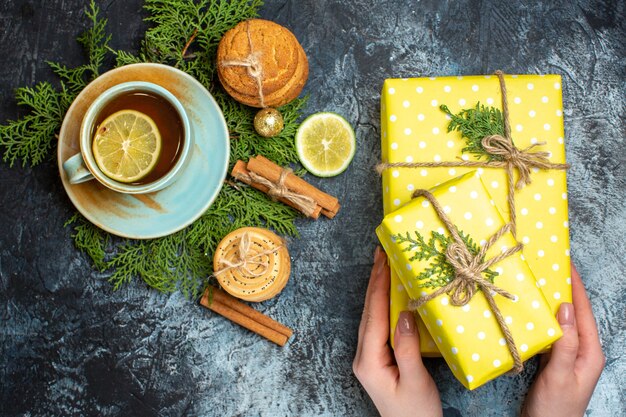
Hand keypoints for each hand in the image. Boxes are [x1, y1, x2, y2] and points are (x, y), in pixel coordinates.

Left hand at [353, 247, 441, 416]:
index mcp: (369, 361)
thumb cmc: (416, 414)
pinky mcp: (378, 358)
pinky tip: (390, 293)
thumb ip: (408, 348)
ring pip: (372, 316)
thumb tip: (405, 313)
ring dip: (378, 290)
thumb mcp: (417, 381)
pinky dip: (384, 305)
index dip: (379, 287)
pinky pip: (379, 325)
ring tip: (384, 265)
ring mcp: (369, 357)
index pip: (374, 316)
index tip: (384, 261)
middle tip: (381, 253)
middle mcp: (363, 356)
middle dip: (375, 281)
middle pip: (369, 312)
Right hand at [522, 264, 604, 416]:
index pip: (584, 312)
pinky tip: (532, 311)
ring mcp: (567, 355)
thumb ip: (565, 343)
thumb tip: (567, 308)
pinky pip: (550, 333)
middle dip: (565, 290)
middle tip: (549, 267)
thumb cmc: (555, 409)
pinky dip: (542, 319)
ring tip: (539, 282)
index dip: (576, 287)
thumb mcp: (559, 375)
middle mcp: (581, 350)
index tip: (566, 265)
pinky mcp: (553, 360)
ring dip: (552, 303)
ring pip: (561, 322)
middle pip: (575, 313)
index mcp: (590, 352)